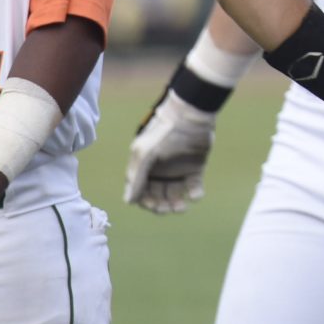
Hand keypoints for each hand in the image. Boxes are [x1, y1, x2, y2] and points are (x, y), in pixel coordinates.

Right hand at [123, 88, 217, 213]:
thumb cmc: (164, 132)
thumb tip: (128, 201)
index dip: (145, 202)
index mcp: (144, 168)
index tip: (152, 205)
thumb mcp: (145, 153)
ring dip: (177, 205)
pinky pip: (194, 187)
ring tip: (181, 207)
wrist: (191, 116)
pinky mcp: (195, 168)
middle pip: (157, 197)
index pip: (141, 192)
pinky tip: (195, 194)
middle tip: (168, 208)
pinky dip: (195, 194)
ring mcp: (178, 170)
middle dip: (161, 206)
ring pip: (175, 195)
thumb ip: (136, 177)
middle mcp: (160, 172)